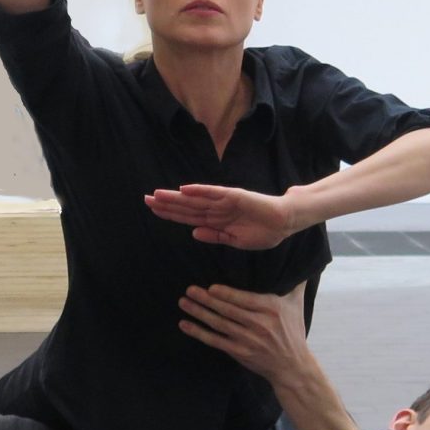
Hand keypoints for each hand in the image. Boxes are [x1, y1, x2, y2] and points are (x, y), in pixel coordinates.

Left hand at [144, 184, 296, 249]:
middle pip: (186, 207)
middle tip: (145, 199)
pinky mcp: (234, 196)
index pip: (187, 217)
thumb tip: (194, 233)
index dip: (169, 214)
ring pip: (194, 200)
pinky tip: (184, 189)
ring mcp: (223, 201)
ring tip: (157, 194)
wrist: (284, 223)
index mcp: (215, 221)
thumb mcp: (234, 240)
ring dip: (176, 197)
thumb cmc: (262, 232)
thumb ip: (214, 236)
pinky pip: (213, 193)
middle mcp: (215, 209)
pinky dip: (199, 191)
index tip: (152, 211)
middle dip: (165, 204)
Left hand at [177, 281, 307, 380]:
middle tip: (190, 290)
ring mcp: (248, 340)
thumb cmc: (293, 331)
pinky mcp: (239, 352)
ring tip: (184, 302)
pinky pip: (215, 341)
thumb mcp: (296, 305)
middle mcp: (259, 324)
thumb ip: (295, 283)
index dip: (227, 294)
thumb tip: (300, 260)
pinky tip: (185, 325)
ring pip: (219, 324)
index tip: (211, 288)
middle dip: (206, 300)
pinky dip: (199, 333)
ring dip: (199, 313)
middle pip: (228, 311)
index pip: (245, 300)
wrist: (292, 366)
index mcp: (272, 309)